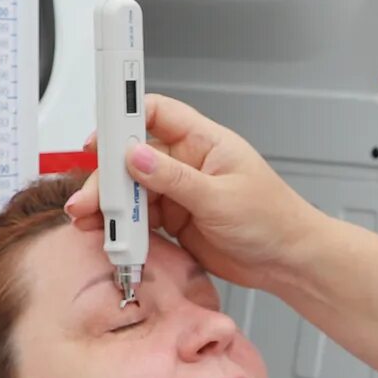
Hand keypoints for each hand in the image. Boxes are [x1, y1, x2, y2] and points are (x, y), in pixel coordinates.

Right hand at [66, 94, 323, 290]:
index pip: (156, 114)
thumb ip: (174, 179)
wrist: (289, 263)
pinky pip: (141, 219)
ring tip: (90, 221)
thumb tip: (135, 155)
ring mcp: (181, 193)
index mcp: (204, 142)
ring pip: (133, 191)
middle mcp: (188, 163)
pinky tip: (112, 235)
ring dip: (110, 206)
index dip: (124, 120)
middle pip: (134, 158)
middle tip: (88, 198)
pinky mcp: (176, 221)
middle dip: (108, 177)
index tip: (100, 139)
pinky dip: (124, 228)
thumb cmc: (273, 221)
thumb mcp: (220, 198)